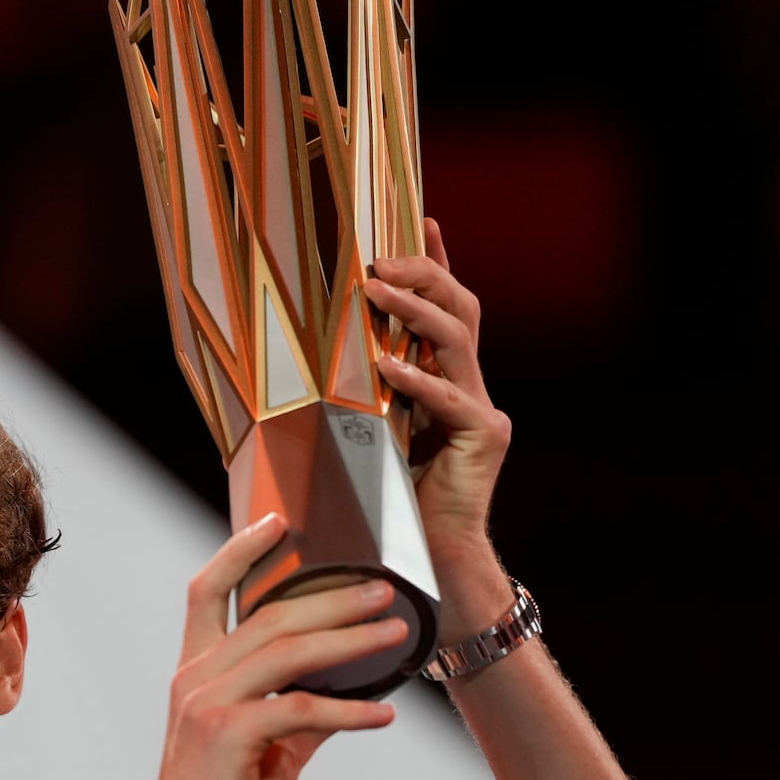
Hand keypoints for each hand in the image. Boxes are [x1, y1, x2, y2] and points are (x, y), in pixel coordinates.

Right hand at [134, 513, 405, 779]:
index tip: (279, 520)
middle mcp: (197, 675)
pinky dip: (348, 710)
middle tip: (380, 589)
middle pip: (269, 615)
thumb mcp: (265, 744)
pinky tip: (384, 715)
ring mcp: (208, 701)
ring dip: (350, 640)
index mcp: (197, 668)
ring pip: (288, 652)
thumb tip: (352, 688)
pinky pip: (300, 709)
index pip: (208, 589)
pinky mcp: (228, 734)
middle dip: (331, 596)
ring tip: (395, 633)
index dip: (241, 549)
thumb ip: (299, 709)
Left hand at [362, 216, 513, 637]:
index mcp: (444, 378)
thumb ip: (352, 393)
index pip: (445, 306)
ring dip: (415, 311)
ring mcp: (482, 410)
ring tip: (378, 292)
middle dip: (424, 274)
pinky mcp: (483, 439)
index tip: (421, 218)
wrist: (427, 561)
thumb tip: (295, 359)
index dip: (437, 260)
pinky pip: (451, 399)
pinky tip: (386, 365)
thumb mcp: (363, 431)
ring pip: (459, 340)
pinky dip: (417, 379)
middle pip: (460, 307)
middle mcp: (469, 385)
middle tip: (380, 260)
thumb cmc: (387, 501)